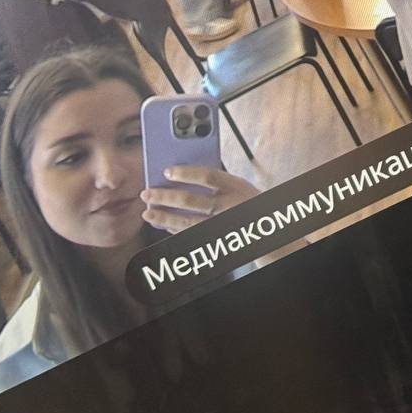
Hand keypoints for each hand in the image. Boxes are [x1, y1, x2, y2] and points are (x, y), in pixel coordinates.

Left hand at [141, 166, 258, 234]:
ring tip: (147, 212)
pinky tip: (163, 225)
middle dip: (165, 197)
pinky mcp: (215, 241)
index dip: (185, 173)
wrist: (265, 229)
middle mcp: (228, 207)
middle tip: (146, 193)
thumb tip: (182, 174)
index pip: (208, 176)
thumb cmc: (247, 201)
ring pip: (187, 223)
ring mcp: (221, 226)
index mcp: (235, 187)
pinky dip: (175, 231)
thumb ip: (217, 179)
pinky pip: (190, 237)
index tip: (166, 171)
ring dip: (164, 218)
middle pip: (191, 202)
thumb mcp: (239, 185)